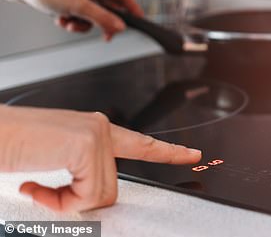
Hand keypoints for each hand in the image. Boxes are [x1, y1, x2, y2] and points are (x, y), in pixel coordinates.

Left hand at [0, 0, 142, 40]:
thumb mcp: (77, 6)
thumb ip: (102, 18)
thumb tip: (120, 27)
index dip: (133, 9)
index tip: (139, 21)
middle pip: (107, 7)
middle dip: (102, 23)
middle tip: (104, 36)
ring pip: (89, 14)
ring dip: (82, 23)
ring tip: (70, 23)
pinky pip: (75, 14)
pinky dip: (69, 20)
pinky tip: (59, 18)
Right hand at [0, 105, 201, 211]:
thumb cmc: (14, 146)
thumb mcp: (57, 159)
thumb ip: (82, 170)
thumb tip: (93, 196)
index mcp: (95, 130)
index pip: (140, 143)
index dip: (168, 152)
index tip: (192, 154)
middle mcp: (101, 128)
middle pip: (112, 187)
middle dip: (78, 201)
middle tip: (42, 191)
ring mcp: (97, 135)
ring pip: (100, 194)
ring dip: (64, 202)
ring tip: (37, 185)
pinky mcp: (88, 145)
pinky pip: (87, 195)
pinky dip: (58, 201)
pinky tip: (34, 183)